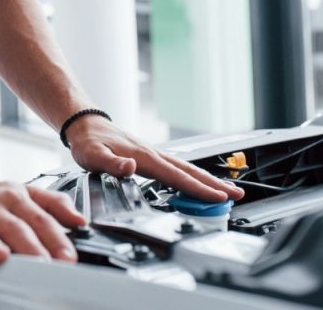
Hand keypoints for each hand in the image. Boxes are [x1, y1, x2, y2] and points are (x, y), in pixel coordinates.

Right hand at [0, 174, 86, 282]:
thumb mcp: (22, 193)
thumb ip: (54, 204)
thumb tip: (80, 220)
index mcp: (14, 197)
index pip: (39, 218)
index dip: (55, 238)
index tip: (68, 258)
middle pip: (13, 225)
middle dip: (29, 245)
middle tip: (44, 265)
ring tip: (1, 259)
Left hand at [66, 115, 244, 202]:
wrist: (85, 125)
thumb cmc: (89, 142)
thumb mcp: (93, 156)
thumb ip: (112, 164)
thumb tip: (131, 168)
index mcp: (144, 158)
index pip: (176, 177)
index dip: (198, 189)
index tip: (218, 197)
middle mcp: (153, 155)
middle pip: (189, 171)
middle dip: (213, 184)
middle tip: (237, 194)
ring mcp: (154, 154)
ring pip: (186, 169)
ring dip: (207, 180)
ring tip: (226, 190)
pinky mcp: (150, 156)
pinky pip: (177, 167)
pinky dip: (192, 175)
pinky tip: (198, 181)